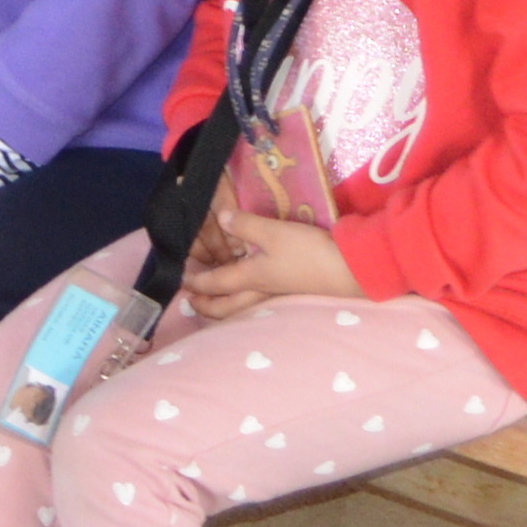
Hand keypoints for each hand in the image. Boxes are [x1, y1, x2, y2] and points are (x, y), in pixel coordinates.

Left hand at [180, 208, 356, 320]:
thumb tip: (221, 219)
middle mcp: (260, 290)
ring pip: (242, 307)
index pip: (215, 283)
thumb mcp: (273, 232)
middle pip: (227, 307)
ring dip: (225, 306)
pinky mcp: (291, 290)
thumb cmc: (306, 252)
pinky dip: (245, 298)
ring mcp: (276, 293)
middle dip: (206, 307)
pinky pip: (258, 300)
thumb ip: (245, 225)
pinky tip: (248, 288)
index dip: (195, 284)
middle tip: (191, 303)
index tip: (179, 282)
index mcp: (250, 277)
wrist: (347, 270)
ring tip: (215, 300)